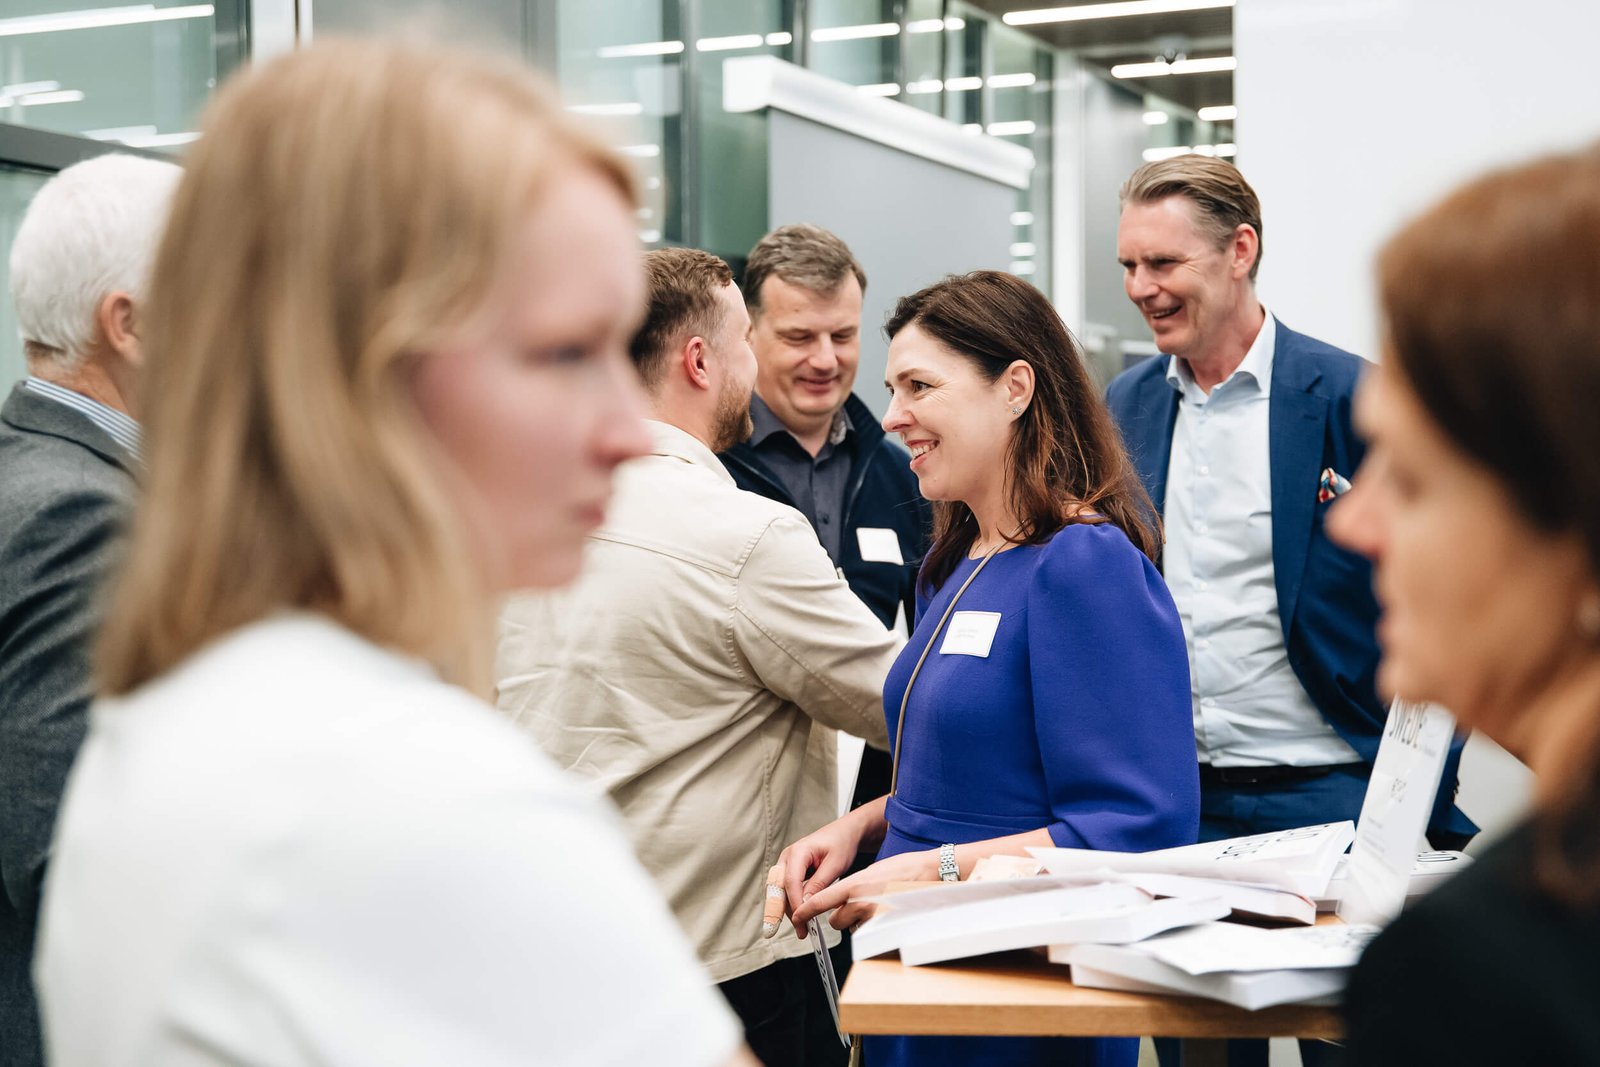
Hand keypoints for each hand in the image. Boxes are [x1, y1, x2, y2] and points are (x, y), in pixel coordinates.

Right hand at [772, 816, 866, 937]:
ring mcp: (787, 864)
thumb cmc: (841, 844)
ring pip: (780, 891)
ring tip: (802, 929)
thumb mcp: (835, 864)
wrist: (845, 833)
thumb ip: (819, 883)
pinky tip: (800, 918)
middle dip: (781, 912)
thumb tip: (806, 904)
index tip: (802, 919)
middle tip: (795, 930)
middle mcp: (787, 857)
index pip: (791, 881)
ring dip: (788, 911)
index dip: (795, 902)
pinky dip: (791, 905)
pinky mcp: (791, 871)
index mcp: (798, 851)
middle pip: (778, 888)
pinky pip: (786, 890)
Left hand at [789, 849, 937, 934]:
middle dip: (842, 917)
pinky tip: (887, 914)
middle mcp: (861, 902)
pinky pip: (870, 932)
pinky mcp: (886, 927)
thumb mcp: (872, 872)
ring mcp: (874, 917)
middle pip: (836, 921)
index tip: (796, 918)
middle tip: (857, 906)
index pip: (821, 901)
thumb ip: (852, 886)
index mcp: (855, 884)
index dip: (805, 912)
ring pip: (854, 927)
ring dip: (860, 922)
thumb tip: (840, 900)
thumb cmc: (905, 869)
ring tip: (879, 906)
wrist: (931, 873)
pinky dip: (874, 927)